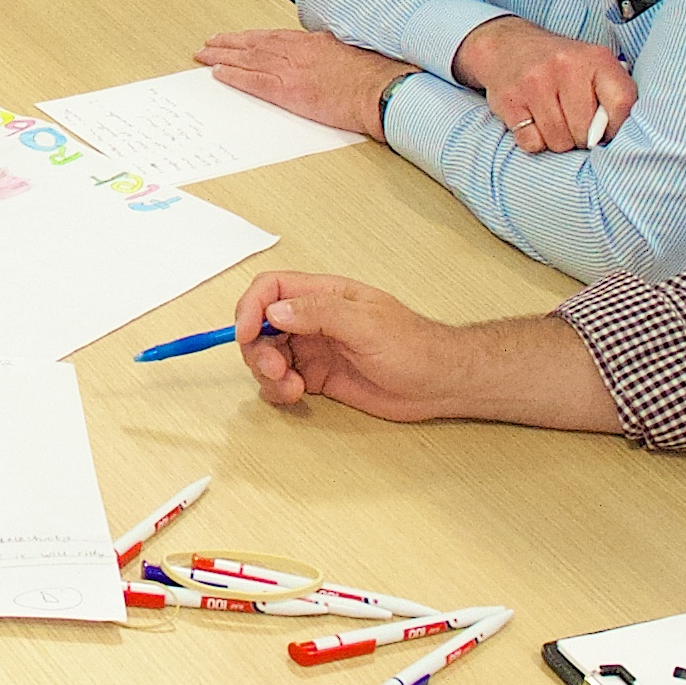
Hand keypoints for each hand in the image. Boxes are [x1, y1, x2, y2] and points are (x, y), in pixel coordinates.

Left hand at [195, 24, 412, 138]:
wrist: (381, 91)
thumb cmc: (373, 77)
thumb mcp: (349, 54)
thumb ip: (328, 52)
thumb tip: (321, 56)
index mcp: (312, 42)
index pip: (272, 37)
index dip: (249, 37)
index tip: (234, 38)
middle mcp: (297, 51)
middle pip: (254, 43)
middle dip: (228, 43)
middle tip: (208, 44)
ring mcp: (291, 69)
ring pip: (247, 58)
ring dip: (222, 56)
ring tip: (204, 55)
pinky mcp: (289, 91)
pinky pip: (253, 82)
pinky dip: (234, 76)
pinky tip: (218, 73)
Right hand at [228, 271, 469, 424]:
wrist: (439, 383)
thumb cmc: (414, 346)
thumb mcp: (367, 325)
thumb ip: (320, 314)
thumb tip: (274, 311)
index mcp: (325, 295)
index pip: (271, 288)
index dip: (250, 307)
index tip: (246, 334)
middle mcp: (314, 320)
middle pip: (261, 325)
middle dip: (257, 349)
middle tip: (274, 371)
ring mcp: (314, 349)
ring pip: (268, 356)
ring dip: (267, 374)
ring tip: (291, 389)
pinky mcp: (317, 377)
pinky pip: (282, 381)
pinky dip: (278, 390)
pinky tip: (297, 396)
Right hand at [456, 14, 638, 152]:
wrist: (508, 45)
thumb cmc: (560, 65)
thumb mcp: (592, 66)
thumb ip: (612, 95)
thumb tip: (617, 136)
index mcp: (595, 58)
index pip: (622, 103)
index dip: (617, 128)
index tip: (607, 131)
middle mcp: (565, 66)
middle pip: (586, 131)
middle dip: (582, 137)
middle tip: (574, 123)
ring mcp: (534, 83)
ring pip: (559, 142)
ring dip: (559, 140)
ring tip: (554, 121)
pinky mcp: (509, 99)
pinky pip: (532, 143)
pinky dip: (535, 141)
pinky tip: (534, 121)